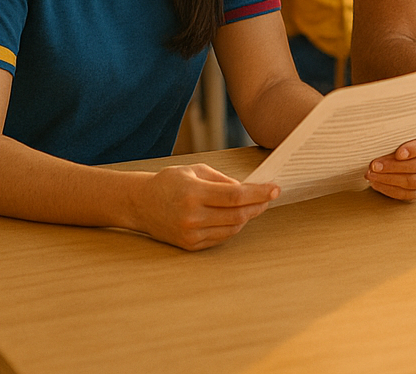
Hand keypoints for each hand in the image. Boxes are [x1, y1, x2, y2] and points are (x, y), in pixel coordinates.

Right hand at [131, 163, 279, 250]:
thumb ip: (224, 180)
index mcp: (194, 194)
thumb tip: (249, 189)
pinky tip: (236, 216)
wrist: (140, 204)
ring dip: (247, 216)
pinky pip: (222, 237)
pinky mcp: (190, 245)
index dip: (259, 193)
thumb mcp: (196, 171)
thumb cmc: (170, 182)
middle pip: (238, 215)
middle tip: (269, 197)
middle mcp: (192, 217)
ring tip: (253, 204)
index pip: (236, 196)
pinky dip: (233, 226)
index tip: (275, 188)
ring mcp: (190, 234)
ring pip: (232, 228)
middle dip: (259, 206)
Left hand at [366, 125, 415, 200]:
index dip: (414, 149)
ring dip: (390, 180)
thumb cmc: (404, 132)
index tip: (398, 153)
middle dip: (395, 167)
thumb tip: (378, 134)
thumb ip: (399, 127)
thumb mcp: (405, 124)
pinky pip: (410, 194)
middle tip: (374, 165)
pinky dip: (391, 190)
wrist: (408, 142)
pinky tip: (377, 183)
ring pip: (415, 182)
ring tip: (372, 175)